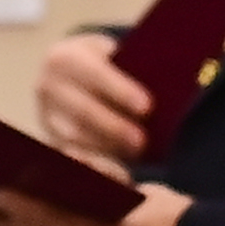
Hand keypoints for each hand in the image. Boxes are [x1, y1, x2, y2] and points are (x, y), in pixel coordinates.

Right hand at [35, 31, 152, 166]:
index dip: (120, 90)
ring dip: (106, 148)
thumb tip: (178, 78)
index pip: (93, 73)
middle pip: (82, 110)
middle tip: (142, 141)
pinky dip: (96, 164)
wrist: (74, 77)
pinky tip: (118, 171)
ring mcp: (46, 116)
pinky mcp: (51, 141)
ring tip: (135, 154)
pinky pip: (72, 156)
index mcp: (65, 57)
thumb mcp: (116, 54)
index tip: (147, 107)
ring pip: (75, 137)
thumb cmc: (108, 65)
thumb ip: (140, 64)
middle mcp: (48, 86)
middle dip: (114, 127)